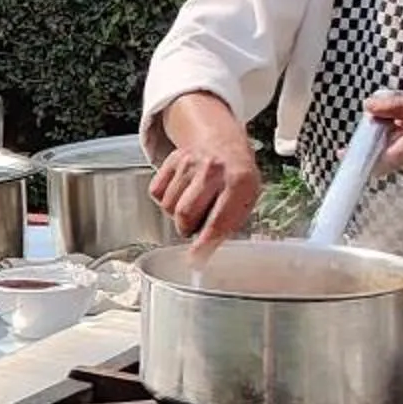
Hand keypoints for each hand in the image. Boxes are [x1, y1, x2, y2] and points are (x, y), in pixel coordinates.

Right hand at [151, 94, 261, 250]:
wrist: (223, 143)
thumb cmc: (235, 178)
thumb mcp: (245, 199)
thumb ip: (227, 225)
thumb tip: (204, 253)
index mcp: (240, 182)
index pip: (218, 221)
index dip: (205, 245)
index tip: (196, 260)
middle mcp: (214, 169)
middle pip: (185, 214)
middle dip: (187, 228)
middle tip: (196, 225)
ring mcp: (190, 162)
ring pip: (169, 206)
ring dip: (178, 215)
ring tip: (193, 205)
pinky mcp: (173, 159)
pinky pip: (157, 192)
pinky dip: (166, 200)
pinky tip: (181, 193)